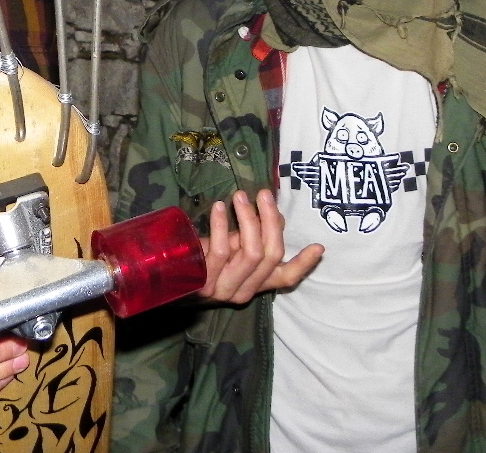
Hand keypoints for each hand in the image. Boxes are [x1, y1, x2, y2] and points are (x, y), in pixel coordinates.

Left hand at [198, 189, 322, 303]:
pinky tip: (218, 208)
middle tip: (264, 195)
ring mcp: (224, 289)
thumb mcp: (232, 246)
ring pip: (250, 253)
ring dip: (248, 219)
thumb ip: (255, 234)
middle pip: (270, 255)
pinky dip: (222, 225)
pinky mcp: (204, 283)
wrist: (167, 278)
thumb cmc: (202, 258)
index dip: (304, 264)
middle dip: (270, 221)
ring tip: (240, 197)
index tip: (318, 246)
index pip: (286, 278)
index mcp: (256, 284)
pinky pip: (220, 251)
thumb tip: (274, 213)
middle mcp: (244, 290)